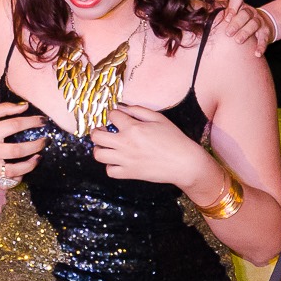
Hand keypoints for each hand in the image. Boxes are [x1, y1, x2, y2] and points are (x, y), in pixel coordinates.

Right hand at [0, 101, 44, 184]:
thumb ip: (2, 109)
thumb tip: (25, 107)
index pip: (14, 125)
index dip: (31, 122)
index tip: (42, 121)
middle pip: (18, 150)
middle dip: (36, 145)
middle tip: (45, 140)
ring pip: (14, 170)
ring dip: (30, 165)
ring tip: (37, 157)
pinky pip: (5, 183)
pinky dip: (16, 179)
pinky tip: (22, 172)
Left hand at [89, 103, 211, 187]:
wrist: (184, 163)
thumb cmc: (174, 139)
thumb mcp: (159, 118)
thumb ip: (138, 110)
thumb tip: (121, 107)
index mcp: (133, 128)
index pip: (112, 115)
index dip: (113, 113)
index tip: (117, 116)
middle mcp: (125, 144)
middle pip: (97, 136)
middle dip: (96, 130)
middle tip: (102, 130)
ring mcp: (125, 160)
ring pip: (98, 155)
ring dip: (99, 148)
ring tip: (106, 146)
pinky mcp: (129, 173)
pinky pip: (110, 171)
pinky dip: (110, 166)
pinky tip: (117, 161)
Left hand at [213, 0, 273, 54]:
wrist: (265, 23)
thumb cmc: (241, 20)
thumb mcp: (232, 13)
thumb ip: (217, 10)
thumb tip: (197, 4)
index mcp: (240, 6)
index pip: (237, 0)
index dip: (232, 7)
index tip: (226, 18)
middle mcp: (250, 12)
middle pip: (245, 14)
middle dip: (236, 23)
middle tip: (228, 33)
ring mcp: (259, 21)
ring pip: (254, 24)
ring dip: (246, 32)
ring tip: (238, 41)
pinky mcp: (266, 32)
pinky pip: (264, 39)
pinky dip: (261, 46)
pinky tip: (256, 53)